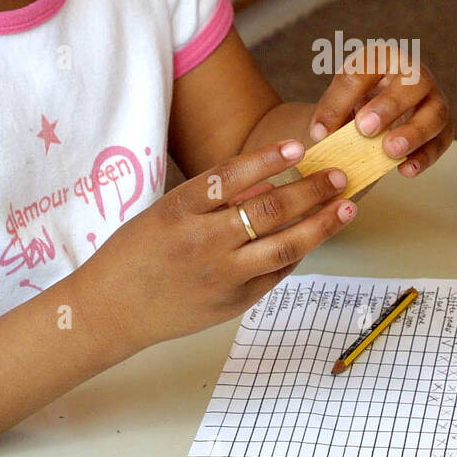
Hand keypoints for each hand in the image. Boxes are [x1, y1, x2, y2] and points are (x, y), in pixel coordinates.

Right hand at [94, 140, 354, 348]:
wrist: (110, 311)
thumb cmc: (137, 253)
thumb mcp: (166, 213)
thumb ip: (215, 199)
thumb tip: (271, 184)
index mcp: (179, 210)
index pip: (230, 177)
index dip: (266, 159)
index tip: (298, 146)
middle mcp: (201, 242)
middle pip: (267, 211)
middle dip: (311, 191)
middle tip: (339, 176)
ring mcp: (220, 276)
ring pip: (283, 247)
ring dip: (320, 226)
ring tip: (346, 208)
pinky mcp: (232, 303)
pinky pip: (275, 275)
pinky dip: (298, 253)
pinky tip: (315, 236)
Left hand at [309, 47, 454, 179]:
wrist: (379, 115)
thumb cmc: (358, 104)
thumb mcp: (341, 102)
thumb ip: (332, 113)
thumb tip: (321, 134)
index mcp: (381, 58)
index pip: (361, 72)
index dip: (339, 102)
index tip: (320, 132)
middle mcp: (413, 72)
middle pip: (412, 82)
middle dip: (389, 105)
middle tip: (364, 129)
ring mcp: (434, 98)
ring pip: (435, 112)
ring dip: (413, 132)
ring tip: (390, 150)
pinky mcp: (444, 126)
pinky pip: (442, 140)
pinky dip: (425, 156)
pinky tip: (405, 170)